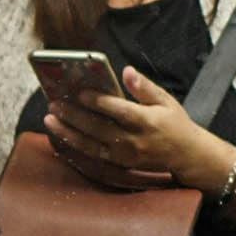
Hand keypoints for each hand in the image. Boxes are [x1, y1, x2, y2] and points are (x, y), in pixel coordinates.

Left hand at [43, 67, 218, 188]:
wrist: (185, 156)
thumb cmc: (174, 124)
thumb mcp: (166, 101)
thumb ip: (144, 87)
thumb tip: (127, 71)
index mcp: (147, 121)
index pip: (119, 110)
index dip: (98, 101)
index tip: (80, 92)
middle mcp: (134, 140)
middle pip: (98, 127)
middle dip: (74, 115)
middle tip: (55, 103)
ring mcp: (125, 155)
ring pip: (90, 143)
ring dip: (68, 131)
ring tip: (50, 119)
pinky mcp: (120, 164)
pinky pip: (93, 155)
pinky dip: (75, 145)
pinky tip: (61, 134)